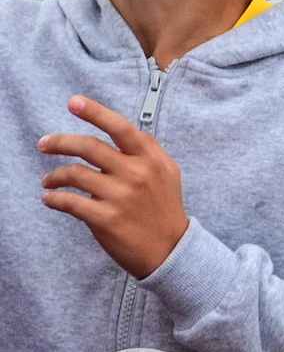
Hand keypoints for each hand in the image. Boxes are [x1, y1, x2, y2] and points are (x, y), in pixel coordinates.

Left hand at [39, 96, 189, 278]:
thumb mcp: (169, 173)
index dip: (95, 112)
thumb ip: (149, 151)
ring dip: (53, 176)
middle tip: (44, 144)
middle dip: (60, 142)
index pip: (120, 128)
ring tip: (48, 182)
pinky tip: (50, 199)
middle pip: (89, 147)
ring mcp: (120, 196)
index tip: (73, 102)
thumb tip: (125, 131)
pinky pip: (69, 202)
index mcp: (150, 158)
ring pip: (74, 174)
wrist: (170, 249)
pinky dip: (54, 199)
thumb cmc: (166, 209)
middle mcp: (135, 173)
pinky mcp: (105, 219)